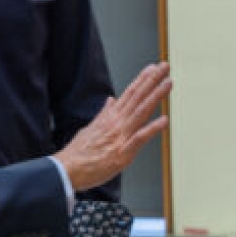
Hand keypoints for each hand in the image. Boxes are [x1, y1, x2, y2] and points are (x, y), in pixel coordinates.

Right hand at [54, 62, 171, 193]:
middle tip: (165, 66)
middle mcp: (116, 123)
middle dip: (152, 80)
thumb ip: (104, 114)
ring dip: (156, 96)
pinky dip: (152, 128)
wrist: (67, 170)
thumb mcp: (91, 128)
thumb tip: (111, 100)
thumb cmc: (78, 153)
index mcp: (110, 117)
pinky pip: (140, 138)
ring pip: (141, 111)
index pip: (129, 94)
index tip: (152, 68)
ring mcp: (120, 136)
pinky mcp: (123, 153)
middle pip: (137, 97)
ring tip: (168, 83)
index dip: (142, 80)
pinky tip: (164, 120)